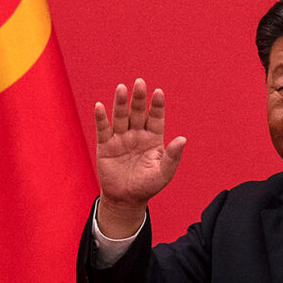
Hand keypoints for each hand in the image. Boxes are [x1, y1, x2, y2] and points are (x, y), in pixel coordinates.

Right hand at [94, 78, 185, 237]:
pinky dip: (101, 118)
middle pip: (137, 112)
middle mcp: (137, 134)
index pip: (156, 117)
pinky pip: (103, 129)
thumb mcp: (164, 173)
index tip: (158, 92)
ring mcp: (121, 138)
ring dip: (121, 103)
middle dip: (139, 98)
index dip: (157, 105)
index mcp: (153, 138)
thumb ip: (173, 156)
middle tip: (140, 82)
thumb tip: (183, 139)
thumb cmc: (147, 186)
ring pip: (121, 117)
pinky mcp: (105, 145)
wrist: (126, 200)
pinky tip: (100, 106)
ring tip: (121, 88)